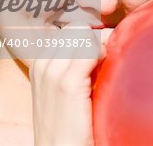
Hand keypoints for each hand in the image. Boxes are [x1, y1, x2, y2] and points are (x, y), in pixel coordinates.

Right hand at [29, 22, 107, 145]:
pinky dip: (105, 52)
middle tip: (110, 55)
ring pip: (83, 32)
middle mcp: (43, 64)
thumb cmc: (71, 124)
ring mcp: (52, 72)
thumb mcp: (68, 91)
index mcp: (41, 65)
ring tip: (110, 62)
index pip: (69, 30)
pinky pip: (90, 49)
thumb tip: (104, 43)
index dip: (91, 36)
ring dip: (102, 42)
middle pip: (77, 27)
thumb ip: (79, 66)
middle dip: (97, 35)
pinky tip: (110, 68)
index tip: (105, 50)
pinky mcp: (66, 84)